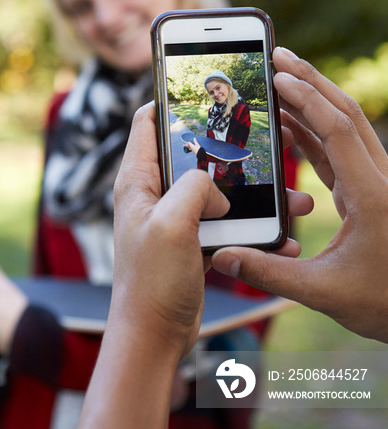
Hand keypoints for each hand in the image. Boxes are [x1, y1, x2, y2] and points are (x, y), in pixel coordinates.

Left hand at [112, 103, 310, 357]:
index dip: (170, 102)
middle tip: (264, 144)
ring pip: (217, 190)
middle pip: (192, 154)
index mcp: (138, 181)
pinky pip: (226, 223)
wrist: (154, 337)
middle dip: (229, 150)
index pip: (147, 123)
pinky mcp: (193, 240)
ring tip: (290, 199)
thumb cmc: (150, 282)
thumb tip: (217, 188)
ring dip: (251, 193)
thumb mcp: (171, 224)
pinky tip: (278, 236)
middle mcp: (154, 194)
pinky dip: (251, 226)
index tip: (202, 91)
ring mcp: (175, 218)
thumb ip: (194, 187)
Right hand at [212, 47, 387, 342]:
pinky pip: (341, 150)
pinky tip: (291, 126)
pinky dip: (315, 132)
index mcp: (372, 195)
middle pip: (346, 114)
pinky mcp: (371, 189)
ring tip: (281, 81)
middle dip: (312, 81)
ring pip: (347, 127)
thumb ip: (270, 272)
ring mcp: (377, 181)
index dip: (306, 100)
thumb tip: (223, 257)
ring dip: (314, 101)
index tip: (277, 77)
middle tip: (279, 56)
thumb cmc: (386, 303)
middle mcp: (380, 179)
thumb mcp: (325, 292)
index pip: (337, 131)